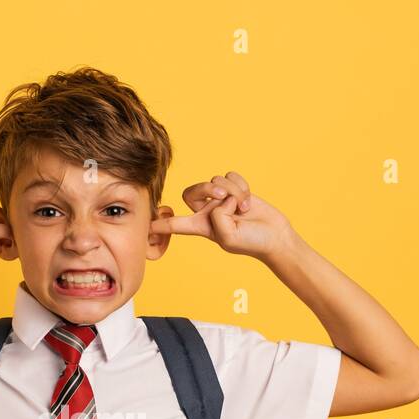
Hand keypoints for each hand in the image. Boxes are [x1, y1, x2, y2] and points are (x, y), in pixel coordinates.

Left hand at [150, 171, 294, 260]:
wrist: (275, 236)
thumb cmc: (252, 242)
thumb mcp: (229, 238)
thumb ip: (217, 219)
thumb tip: (219, 200)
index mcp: (201, 227)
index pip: (174, 225)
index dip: (159, 225)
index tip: (144, 223)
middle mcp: (207, 212)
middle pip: (191, 191)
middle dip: (205, 188)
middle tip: (220, 195)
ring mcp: (221, 200)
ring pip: (215, 181)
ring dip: (232, 191)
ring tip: (243, 207)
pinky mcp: (235, 189)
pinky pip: (230, 176)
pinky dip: (241, 185)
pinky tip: (248, 200)